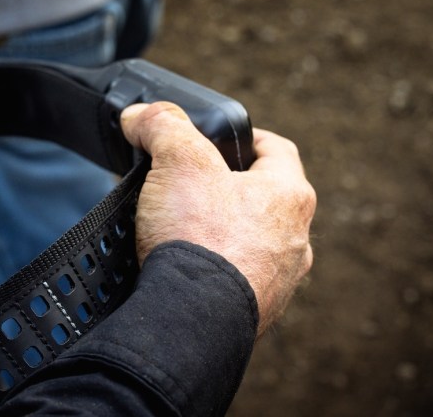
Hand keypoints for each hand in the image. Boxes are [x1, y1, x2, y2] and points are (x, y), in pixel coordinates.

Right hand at [120, 102, 314, 335]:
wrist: (191, 318)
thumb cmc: (199, 236)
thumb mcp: (178, 161)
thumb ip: (161, 126)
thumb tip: (139, 114)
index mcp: (288, 196)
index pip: (277, 150)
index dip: (250, 138)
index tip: (227, 140)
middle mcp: (293, 240)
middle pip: (266, 199)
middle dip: (231, 188)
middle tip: (195, 185)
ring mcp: (277, 281)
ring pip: (255, 243)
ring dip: (227, 233)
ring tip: (187, 230)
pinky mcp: (254, 312)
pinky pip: (238, 281)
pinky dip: (216, 271)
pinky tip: (187, 269)